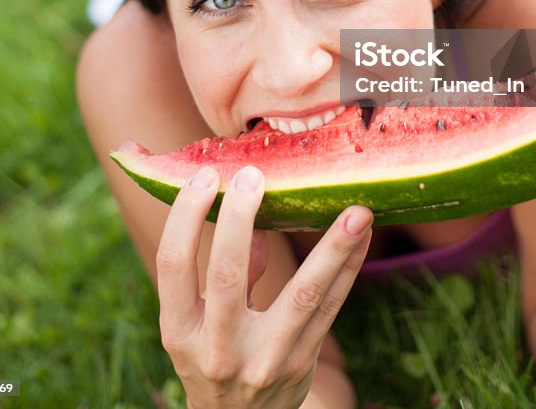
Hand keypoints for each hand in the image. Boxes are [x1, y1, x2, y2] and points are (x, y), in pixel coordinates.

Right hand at [156, 164, 371, 407]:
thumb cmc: (212, 358)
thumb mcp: (194, 326)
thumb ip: (222, 273)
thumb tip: (255, 219)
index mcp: (180, 332)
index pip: (173, 265)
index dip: (186, 217)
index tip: (204, 176)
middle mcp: (219, 349)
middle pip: (228, 276)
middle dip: (241, 220)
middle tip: (254, 175)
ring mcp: (266, 359)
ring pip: (302, 295)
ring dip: (332, 249)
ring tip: (356, 211)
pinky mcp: (303, 360)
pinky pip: (331, 308)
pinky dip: (348, 268)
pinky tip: (361, 236)